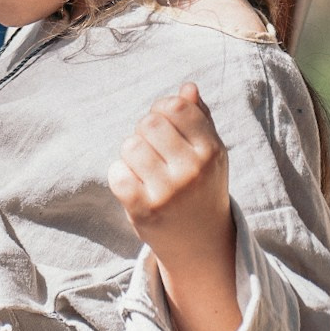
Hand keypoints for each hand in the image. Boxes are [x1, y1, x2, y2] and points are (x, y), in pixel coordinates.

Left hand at [108, 84, 234, 272]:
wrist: (201, 243)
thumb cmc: (201, 188)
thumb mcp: (210, 154)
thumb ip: (200, 118)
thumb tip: (187, 87)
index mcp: (212, 151)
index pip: (176, 106)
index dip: (163, 108)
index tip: (164, 122)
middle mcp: (193, 171)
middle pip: (149, 123)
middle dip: (145, 130)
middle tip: (153, 148)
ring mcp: (168, 192)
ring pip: (130, 146)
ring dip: (131, 153)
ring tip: (145, 168)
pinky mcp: (144, 210)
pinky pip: (117, 174)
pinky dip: (120, 175)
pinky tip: (134, 184)